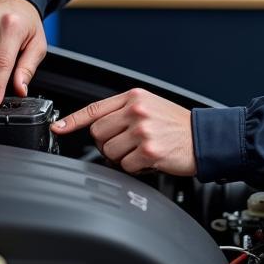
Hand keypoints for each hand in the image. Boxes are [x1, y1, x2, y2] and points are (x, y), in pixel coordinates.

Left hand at [52, 88, 195, 175]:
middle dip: (107, 143)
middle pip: (98, 133)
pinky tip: (149, 159)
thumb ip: (124, 112)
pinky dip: (135, 167)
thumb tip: (97, 127)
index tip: (58, 128)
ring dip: (122, 157)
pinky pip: (125, 165)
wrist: (204, 138)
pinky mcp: (149, 150)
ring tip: (141, 150)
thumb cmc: (176, 125)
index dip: (73, 120)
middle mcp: (136, 110)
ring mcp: (142, 130)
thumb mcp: (149, 106)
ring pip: (109, 151)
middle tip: (126, 145)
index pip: (95, 108)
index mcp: (133, 97)